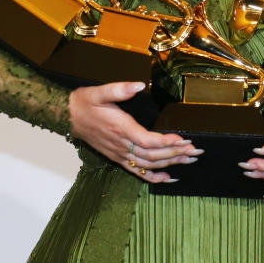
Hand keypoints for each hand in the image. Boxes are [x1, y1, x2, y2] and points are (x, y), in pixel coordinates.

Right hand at [68, 81, 201, 182]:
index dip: (166, 142)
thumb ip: (119, 89)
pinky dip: (154, 177)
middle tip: (195, 150)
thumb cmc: (85, 104)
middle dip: (176, 153)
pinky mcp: (117, 158)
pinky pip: (137, 172)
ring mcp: (119, 154)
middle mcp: (121, 144)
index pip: (147, 140)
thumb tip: (138, 86)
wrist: (68, 117)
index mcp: (120, 128)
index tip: (183, 139)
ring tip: (189, 159)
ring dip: (170, 163)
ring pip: (148, 165)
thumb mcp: (99, 91)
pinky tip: (168, 178)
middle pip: (152, 155)